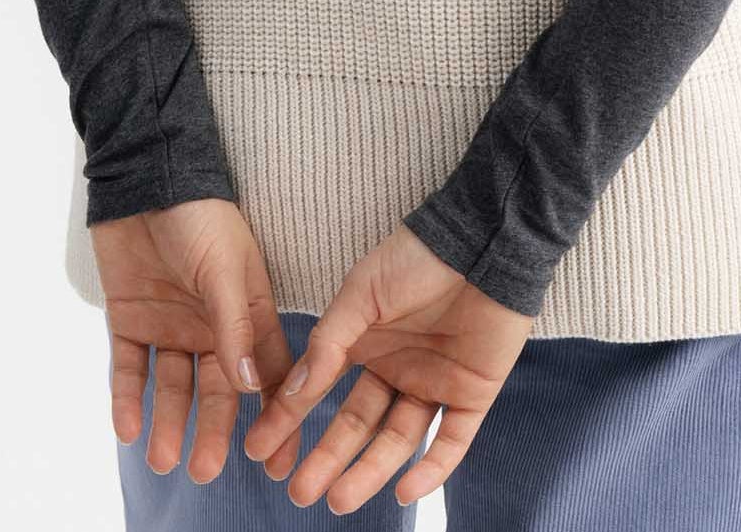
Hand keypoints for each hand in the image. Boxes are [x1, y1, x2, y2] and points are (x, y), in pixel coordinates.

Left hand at [95, 198, 304, 486]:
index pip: (266, 371)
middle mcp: (211, 324)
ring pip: (173, 386)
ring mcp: (171, 323)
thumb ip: (235, 325)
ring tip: (164, 458)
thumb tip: (252, 387)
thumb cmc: (199, 213)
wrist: (146, 176)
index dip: (273, 414)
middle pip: (217, 388)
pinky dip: (128, 398)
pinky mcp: (132, 318)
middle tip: (206, 471)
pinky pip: (130, 368)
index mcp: (245, 310)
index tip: (275, 461)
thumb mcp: (224, 268)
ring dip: (169, 421)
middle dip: (214, 430)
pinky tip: (128, 428)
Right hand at [241, 221, 536, 511]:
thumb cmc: (418, 256)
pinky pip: (451, 442)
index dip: (290, 418)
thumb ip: (330, 342)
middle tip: (299, 491)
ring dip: (369, 472)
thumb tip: (292, 390)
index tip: (258, 449)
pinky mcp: (473, 393)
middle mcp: (395, 367)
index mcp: (365, 342)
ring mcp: (434, 382)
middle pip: (357, 425)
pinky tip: (405, 492)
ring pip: (397, 440)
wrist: (482, 239)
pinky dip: (431, 470)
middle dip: (328, 459)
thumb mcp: (361, 293)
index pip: (320, 390)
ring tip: (338, 500)